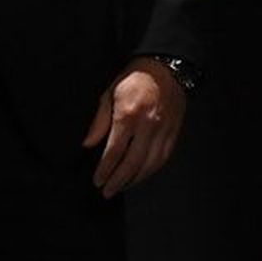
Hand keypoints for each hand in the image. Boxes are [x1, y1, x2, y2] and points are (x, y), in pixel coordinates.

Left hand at [83, 57, 185, 198]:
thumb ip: (99, 121)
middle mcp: (148, 126)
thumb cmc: (133, 79)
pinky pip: (162, 159)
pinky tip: (139, 176)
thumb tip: (88, 145)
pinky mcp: (174, 133)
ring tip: (121, 187)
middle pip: (132, 163)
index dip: (104, 169)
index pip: (114, 151)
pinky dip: (150, 171)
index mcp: (128, 115)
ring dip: (134, 180)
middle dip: (118, 181)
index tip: (97, 180)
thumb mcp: (109, 93)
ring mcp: (163, 131)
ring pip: (149, 165)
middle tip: (106, 192)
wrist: (165, 68)